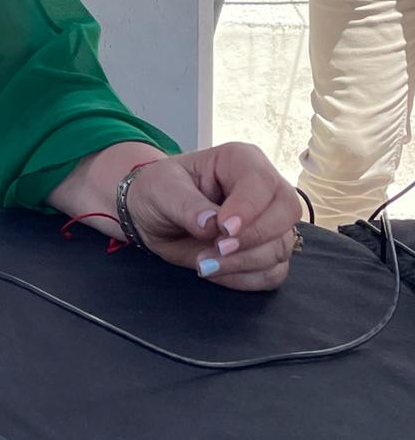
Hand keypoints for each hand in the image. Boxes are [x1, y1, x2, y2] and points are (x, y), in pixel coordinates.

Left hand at [125, 143, 301, 289]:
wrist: (152, 216)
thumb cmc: (159, 191)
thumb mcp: (162, 189)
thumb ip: (186, 205)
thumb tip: (212, 225)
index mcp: (240, 160)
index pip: (262, 181)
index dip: (248, 208)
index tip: (223, 229)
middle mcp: (263, 189)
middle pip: (287, 212)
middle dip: (253, 238)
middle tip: (216, 248)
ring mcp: (268, 222)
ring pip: (281, 247)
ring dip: (243, 262)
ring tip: (204, 263)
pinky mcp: (265, 252)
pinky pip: (273, 273)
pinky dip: (245, 279)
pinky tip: (216, 271)